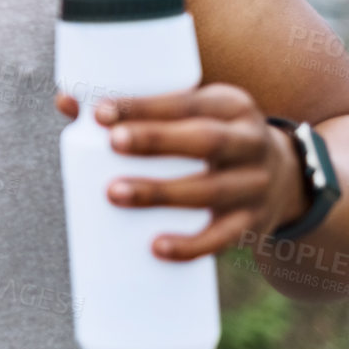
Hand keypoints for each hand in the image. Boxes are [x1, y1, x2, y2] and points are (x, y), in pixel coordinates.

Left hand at [54, 83, 309, 261]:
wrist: (284, 179)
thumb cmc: (207, 137)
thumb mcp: (187, 114)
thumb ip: (129, 110)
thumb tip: (63, 102)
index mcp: (229, 105)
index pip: (187, 101)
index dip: (144, 106)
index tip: (100, 113)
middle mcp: (250, 141)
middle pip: (206, 141)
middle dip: (157, 141)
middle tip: (111, 143)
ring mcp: (256, 185)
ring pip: (211, 191)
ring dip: (162, 192)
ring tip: (114, 193)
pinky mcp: (253, 224)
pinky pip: (224, 238)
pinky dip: (191, 245)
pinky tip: (157, 247)